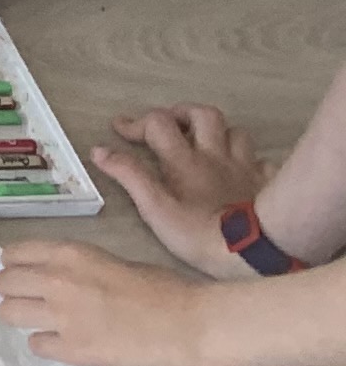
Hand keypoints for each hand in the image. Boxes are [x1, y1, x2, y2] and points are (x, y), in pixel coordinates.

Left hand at [0, 239, 220, 365]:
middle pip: (3, 283)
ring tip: (49, 326)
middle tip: (36, 305)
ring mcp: (62, 316)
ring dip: (26, 320)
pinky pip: (37, 345)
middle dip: (16, 294)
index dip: (17, 268)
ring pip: (9, 313)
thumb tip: (66, 282)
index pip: (14, 254)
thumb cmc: (170, 292)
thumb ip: (83, 271)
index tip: (28, 279)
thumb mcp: (116, 265)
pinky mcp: (73, 350)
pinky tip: (69, 347)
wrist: (196, 326)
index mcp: (71, 254)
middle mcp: (57, 280)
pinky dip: (49, 346)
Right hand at [93, 104, 272, 272]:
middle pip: (203, 115)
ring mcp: (244, 167)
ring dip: (219, 133)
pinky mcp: (265, 183)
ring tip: (206, 145)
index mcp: (185, 160)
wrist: (254, 251)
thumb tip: (100, 151)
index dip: (136, 122)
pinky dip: (250, 162)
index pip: (158, 123)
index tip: (120, 129)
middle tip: (169, 126)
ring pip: (236, 133)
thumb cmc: (199, 233)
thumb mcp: (155, 209)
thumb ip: (129, 176)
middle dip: (183, 113)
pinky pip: (261, 162)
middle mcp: (215, 155)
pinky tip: (242, 172)